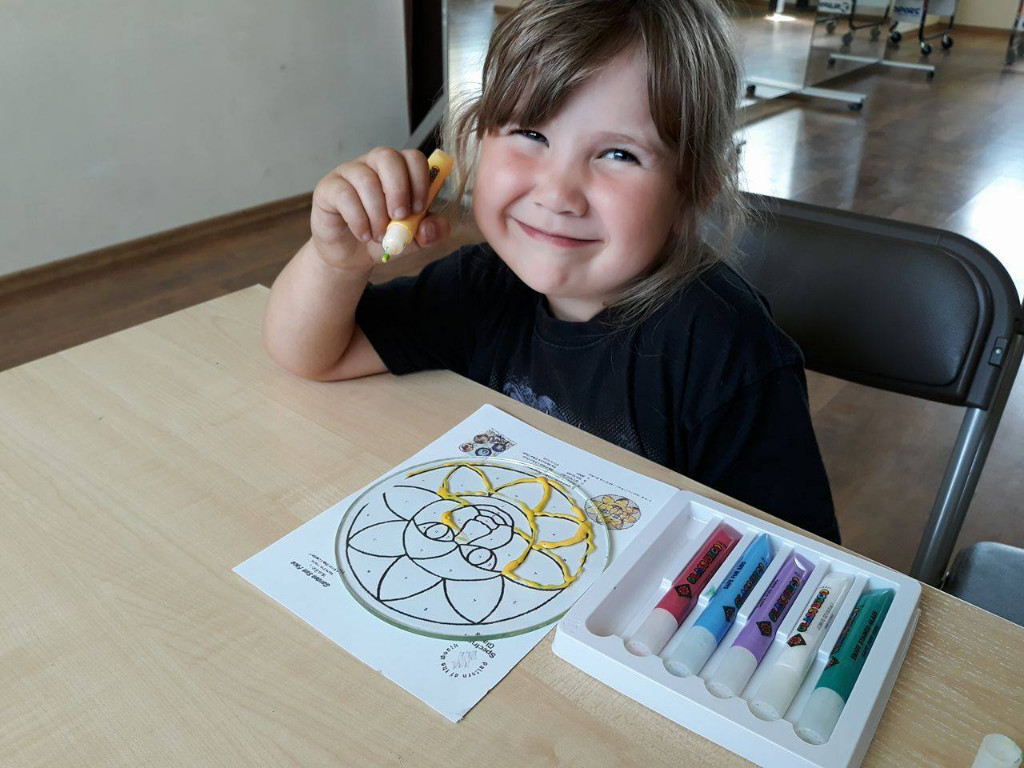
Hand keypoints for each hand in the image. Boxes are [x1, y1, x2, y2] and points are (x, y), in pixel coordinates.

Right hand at [309, 147, 450, 269]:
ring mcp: (349, 172)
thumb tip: (431, 226)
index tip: (418, 209)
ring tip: (379, 236)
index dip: (420, 181)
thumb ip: (430, 232)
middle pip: (388, 157)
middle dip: (398, 190)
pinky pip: (344, 195)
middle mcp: (373, 164)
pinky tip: (363, 235)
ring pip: (366, 180)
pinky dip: (359, 220)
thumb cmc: (384, 238)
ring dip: (377, 213)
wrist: (352, 256)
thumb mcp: (414, 239)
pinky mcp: (328, 187)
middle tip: (398, 218)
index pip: (413, 157)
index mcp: (399, 170)